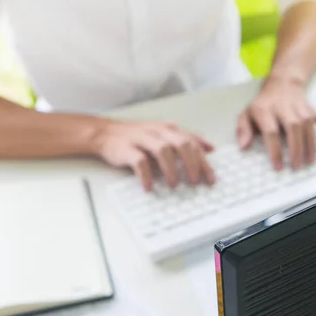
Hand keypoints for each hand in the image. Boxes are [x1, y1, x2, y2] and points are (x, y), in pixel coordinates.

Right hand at [96, 120, 215, 190]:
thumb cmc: (138, 136)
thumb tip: (210, 148)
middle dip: (192, 164)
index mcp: (169, 129)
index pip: (193, 142)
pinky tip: (149, 187)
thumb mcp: (164, 133)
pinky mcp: (126, 148)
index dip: (204, 161)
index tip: (211, 178)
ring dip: (172, 169)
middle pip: (182, 144)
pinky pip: (139, 162)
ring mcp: (142, 138)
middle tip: (195, 181)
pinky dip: (146, 175)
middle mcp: (158, 131)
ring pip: (163, 150)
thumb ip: (186, 139)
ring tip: (174, 185)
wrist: (104, 132)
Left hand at [236, 77, 315, 169]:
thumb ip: (243, 130)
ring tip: (309, 161)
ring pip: (308, 125)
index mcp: (265, 110)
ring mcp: (300, 107)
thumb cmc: (263, 104)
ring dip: (310, 144)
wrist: (282, 83)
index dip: (275, 150)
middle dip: (295, 148)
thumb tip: (243, 146)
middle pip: (293, 127)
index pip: (271, 131)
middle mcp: (284, 107)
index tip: (278, 166)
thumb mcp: (246, 113)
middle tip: (296, 166)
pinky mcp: (311, 109)